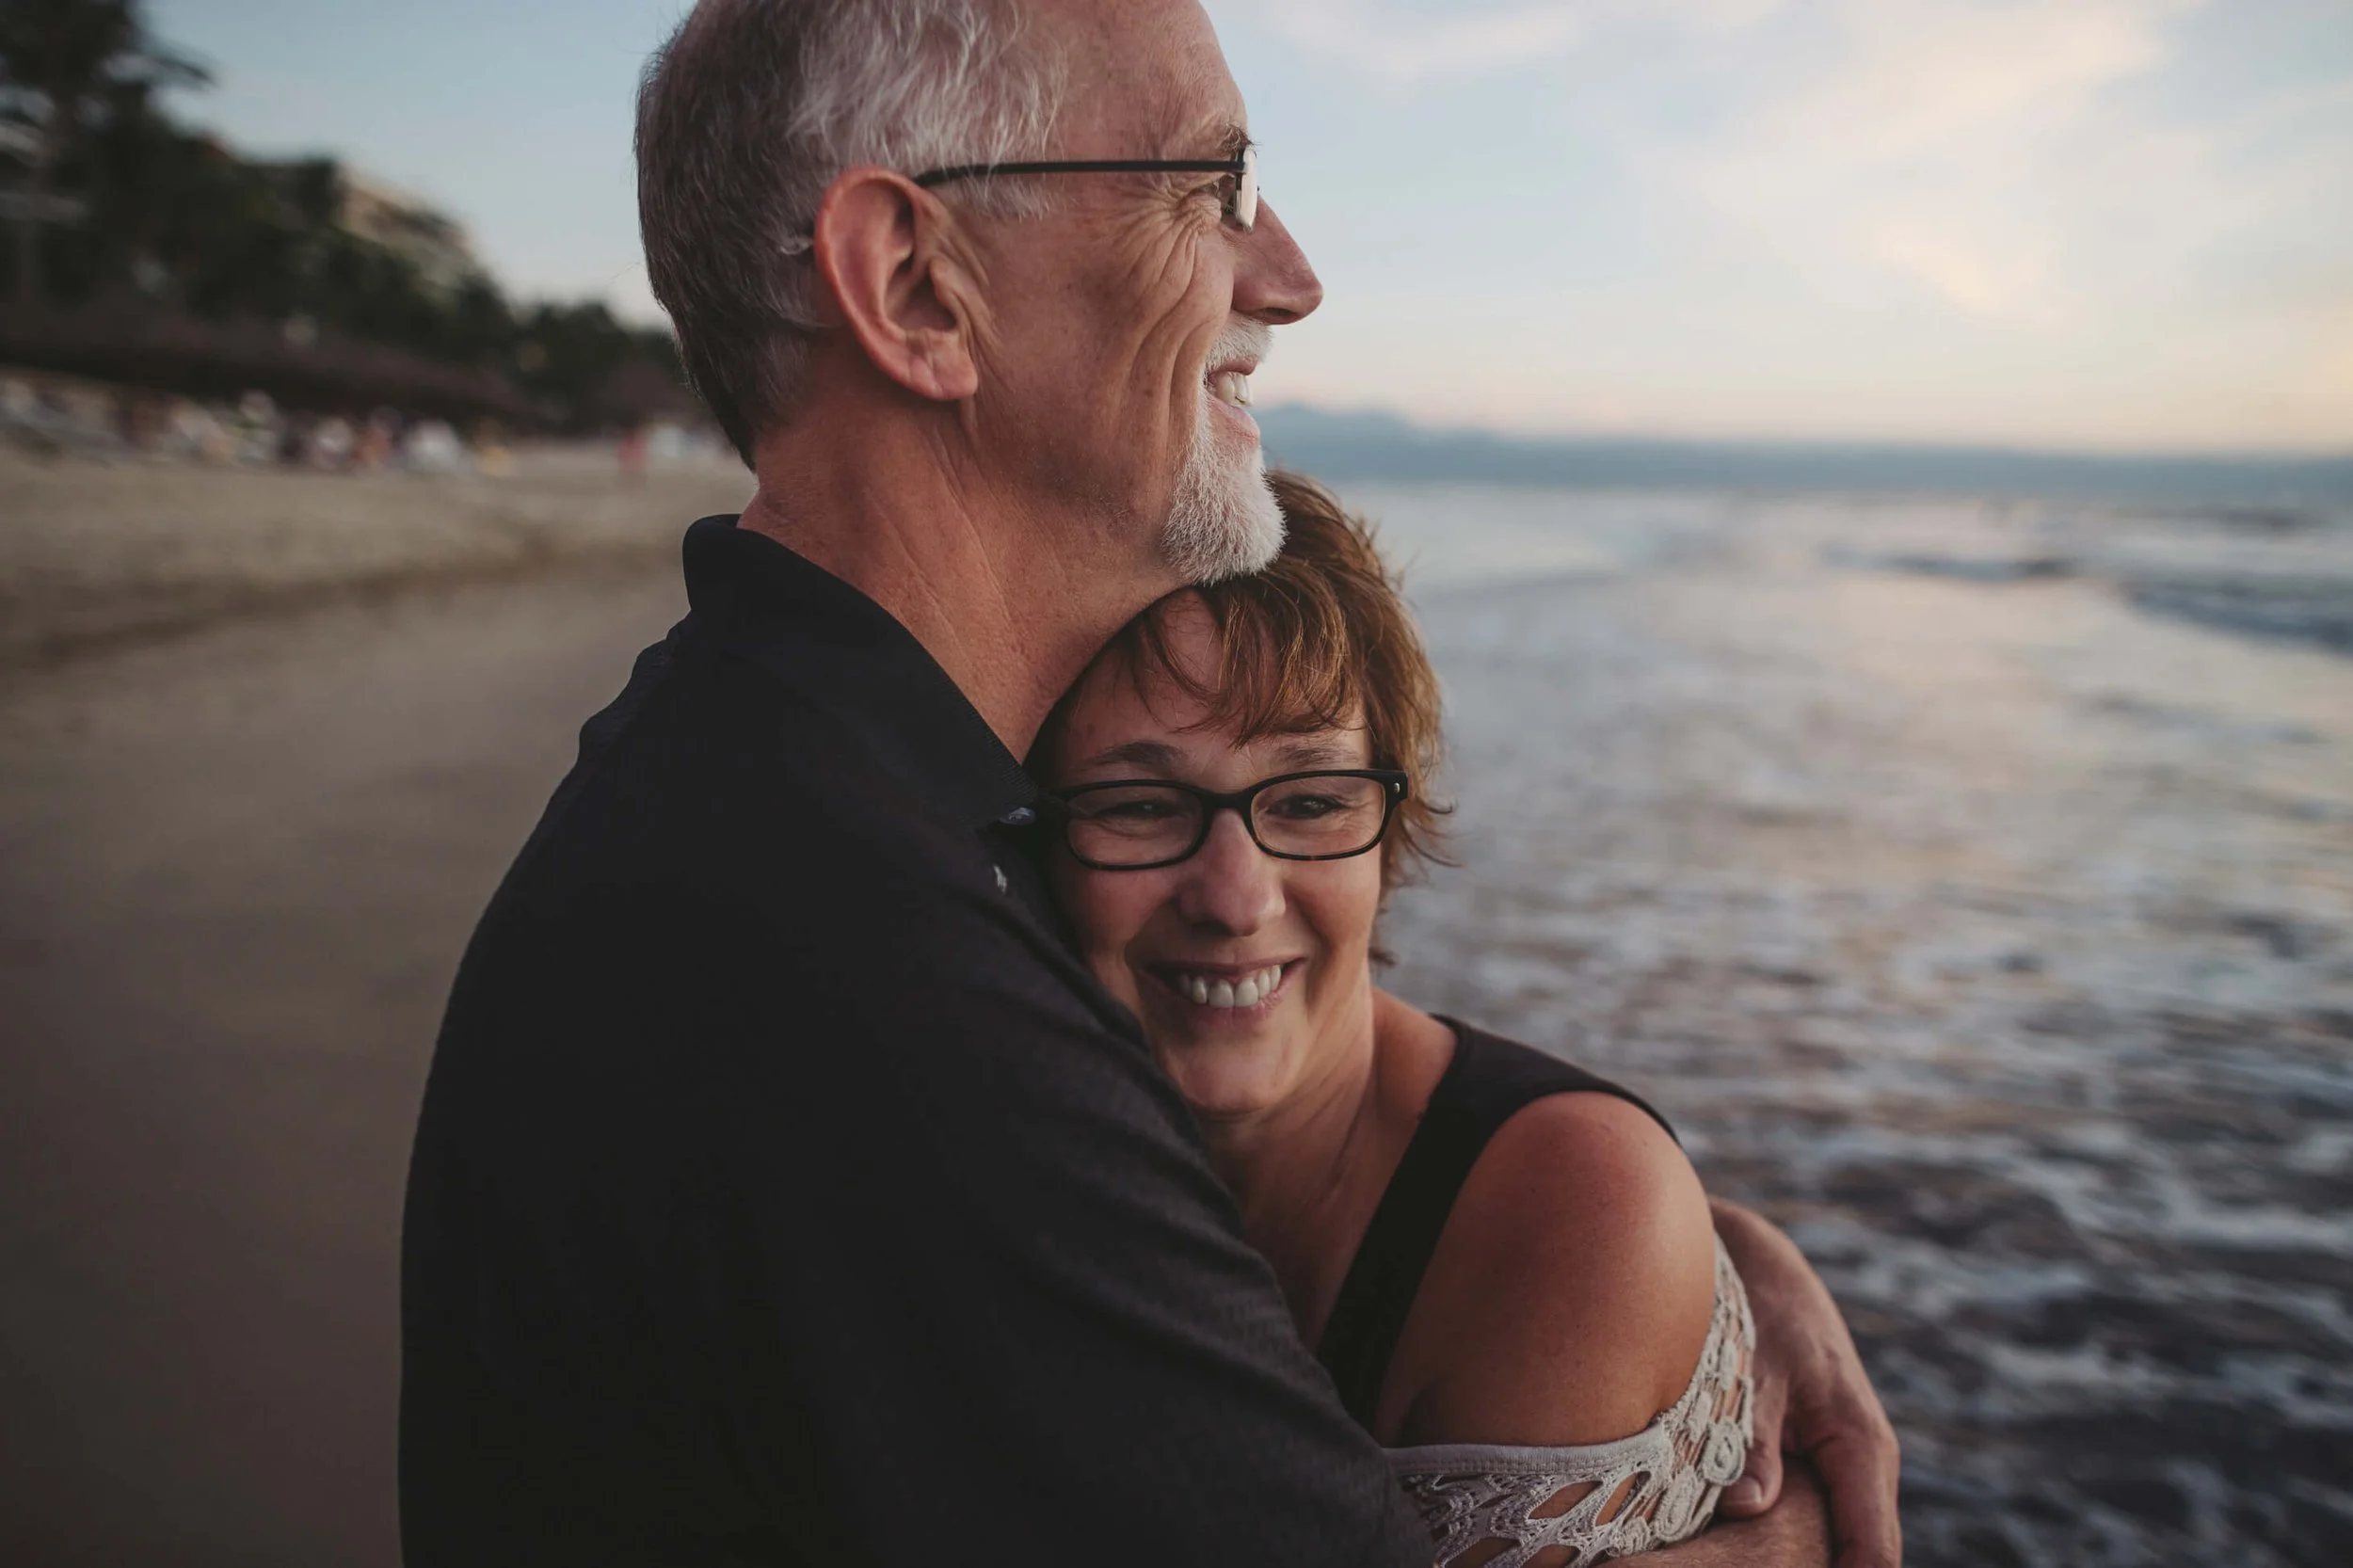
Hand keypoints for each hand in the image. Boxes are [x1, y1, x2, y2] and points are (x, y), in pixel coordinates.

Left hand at [1710, 1199, 1901, 1567]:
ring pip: (1833, 1542)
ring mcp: (1842, 1469)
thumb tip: (1747, 1507)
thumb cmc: (1760, 1313)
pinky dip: (1781, 1543)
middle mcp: (1864, 1467)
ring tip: (1732, 1566)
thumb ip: (1753, 1442)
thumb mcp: (1753, 1372)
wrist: (1763, 1270)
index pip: (1874, 1550)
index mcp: (1861, 1446)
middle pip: (1857, 1556)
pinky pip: (1813, 1521)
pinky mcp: (1816, 1465)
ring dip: (1793, 1560)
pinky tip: (1731, 1553)